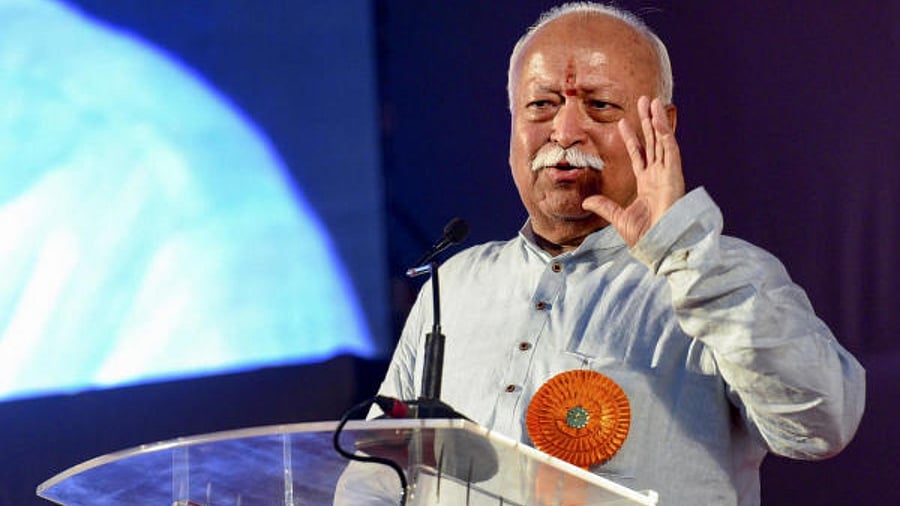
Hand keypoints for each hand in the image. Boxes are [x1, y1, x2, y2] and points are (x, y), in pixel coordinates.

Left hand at [582, 96, 684, 246]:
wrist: (659, 244)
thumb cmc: (645, 236)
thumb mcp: (618, 218)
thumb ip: (604, 206)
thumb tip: (587, 201)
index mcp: (647, 183)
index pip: (638, 154)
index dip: (631, 137)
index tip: (623, 121)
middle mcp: (659, 175)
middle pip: (652, 141)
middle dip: (646, 121)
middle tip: (642, 101)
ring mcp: (668, 174)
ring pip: (662, 141)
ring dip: (657, 121)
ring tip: (652, 102)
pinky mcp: (674, 175)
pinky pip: (670, 150)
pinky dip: (665, 134)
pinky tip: (658, 120)